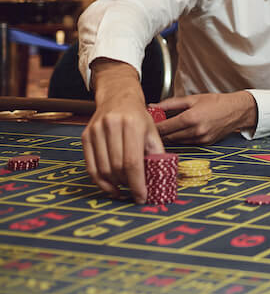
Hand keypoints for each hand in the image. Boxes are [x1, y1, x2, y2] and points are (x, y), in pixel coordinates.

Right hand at [82, 59, 164, 203]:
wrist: (118, 97)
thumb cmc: (138, 116)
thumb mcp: (153, 131)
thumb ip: (156, 154)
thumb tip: (161, 179)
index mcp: (132, 125)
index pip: (132, 162)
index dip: (137, 183)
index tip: (142, 197)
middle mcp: (111, 126)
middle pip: (117, 167)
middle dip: (127, 184)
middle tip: (135, 191)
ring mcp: (95, 131)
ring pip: (102, 169)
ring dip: (114, 184)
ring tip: (124, 189)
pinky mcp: (85, 137)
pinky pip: (90, 166)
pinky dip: (100, 181)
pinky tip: (110, 186)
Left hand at [156, 91, 258, 144]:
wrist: (237, 111)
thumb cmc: (216, 102)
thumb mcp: (192, 98)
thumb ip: (170, 103)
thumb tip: (153, 106)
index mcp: (190, 118)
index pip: (163, 127)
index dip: (152, 126)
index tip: (145, 124)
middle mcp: (195, 131)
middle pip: (167, 137)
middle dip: (158, 133)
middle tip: (149, 128)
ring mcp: (200, 139)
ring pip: (176, 142)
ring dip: (168, 138)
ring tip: (162, 131)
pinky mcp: (204, 144)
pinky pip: (186, 143)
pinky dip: (179, 139)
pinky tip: (177, 133)